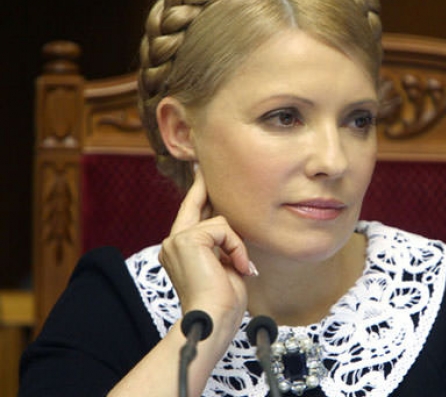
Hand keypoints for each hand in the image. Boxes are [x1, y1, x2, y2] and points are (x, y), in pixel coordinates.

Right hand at [159, 165, 254, 329]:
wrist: (214, 317)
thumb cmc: (222, 300)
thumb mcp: (223, 264)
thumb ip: (221, 242)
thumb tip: (229, 221)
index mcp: (179, 249)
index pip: (190, 214)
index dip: (197, 192)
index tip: (199, 172)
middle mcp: (172, 242)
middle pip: (194, 203)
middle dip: (203, 184)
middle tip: (202, 163)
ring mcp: (176, 239)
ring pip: (220, 221)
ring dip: (237, 245)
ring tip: (238, 267)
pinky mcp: (187, 238)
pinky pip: (224, 229)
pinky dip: (237, 247)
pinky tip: (236, 266)